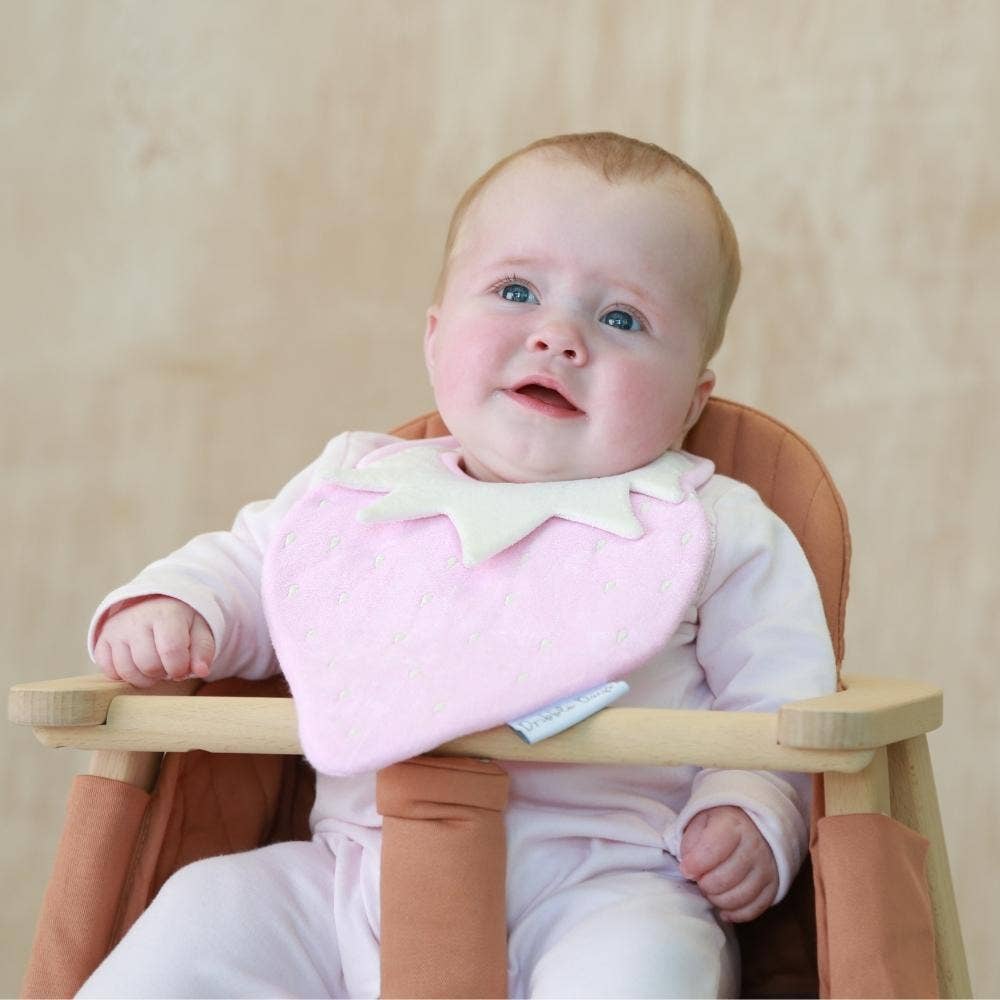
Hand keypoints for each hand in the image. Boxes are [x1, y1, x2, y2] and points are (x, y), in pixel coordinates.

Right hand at [94, 595, 214, 687]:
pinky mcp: (102, 640)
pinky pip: (109, 672)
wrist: (155, 605)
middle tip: (168, 664)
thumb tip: (202, 670)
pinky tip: (137, 665)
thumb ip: (204, 650)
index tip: (183, 668)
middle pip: (149, 665)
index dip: (179, 668)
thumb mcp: (200, 630)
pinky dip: (125, 676)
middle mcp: (136, 619)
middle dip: (163, 673)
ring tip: (154, 666)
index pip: (171, 651)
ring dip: (145, 678)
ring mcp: (116, 629)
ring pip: (127, 672)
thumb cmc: (181, 622)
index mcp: (166, 613)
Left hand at [679, 805, 778, 922]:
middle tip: (699, 880)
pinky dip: (736, 913)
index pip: (712, 850)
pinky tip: (723, 909)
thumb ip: (690, 842)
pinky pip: (756, 908)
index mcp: (733, 825)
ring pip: (740, 897)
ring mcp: (766, 867)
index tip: (686, 868)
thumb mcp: (701, 821)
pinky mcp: (773, 884)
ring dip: (719, 900)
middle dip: (705, 885)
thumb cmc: (720, 824)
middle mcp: (754, 846)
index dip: (694, 865)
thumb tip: (688, 868)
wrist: (753, 824)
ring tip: (710, 891)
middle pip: (726, 878)